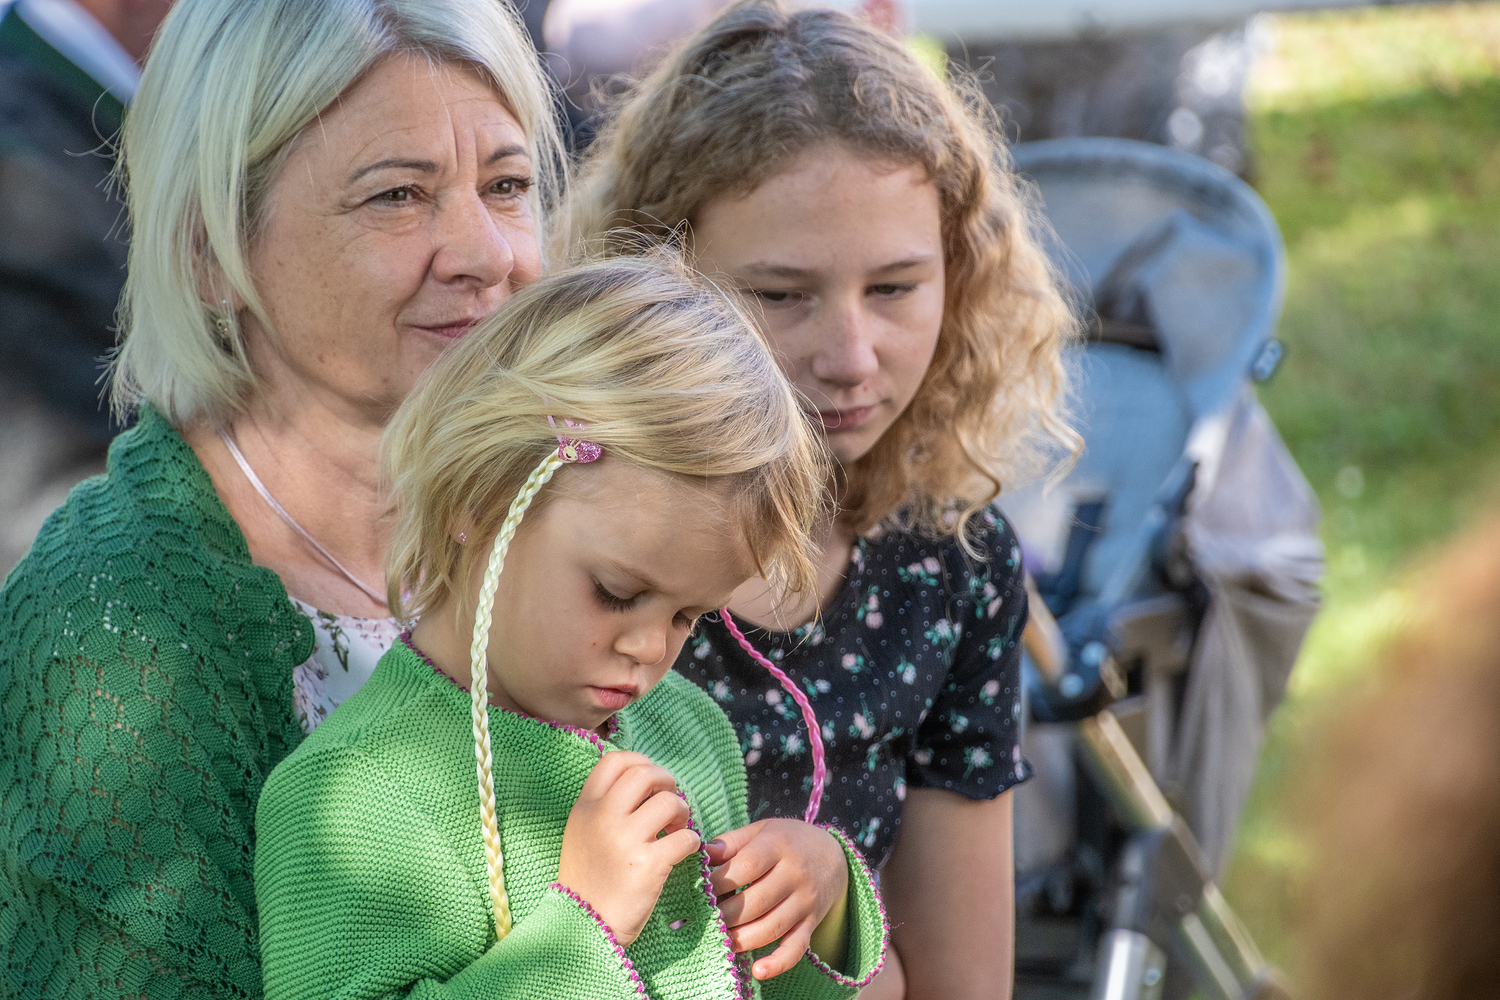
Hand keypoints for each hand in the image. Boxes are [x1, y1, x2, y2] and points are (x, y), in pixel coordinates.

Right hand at [557, 751, 701, 945]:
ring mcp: (624, 841)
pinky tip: (684, 851)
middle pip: (645, 773)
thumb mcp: (582, 833)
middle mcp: (602, 818)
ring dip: (683, 812)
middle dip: (667, 782)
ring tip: (677, 829)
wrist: (585, 927)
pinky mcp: (647, 866)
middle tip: (671, 804)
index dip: (641, 762)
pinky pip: (686, 837)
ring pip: (670, 802)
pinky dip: (692, 841)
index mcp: (586, 807)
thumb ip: (602, 804)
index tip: (651, 782)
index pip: (615, 760)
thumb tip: (643, 776)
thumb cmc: (591, 879)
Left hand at [706, 819, 849, 979]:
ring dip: (742, 938)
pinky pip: (796, 947)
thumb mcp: (761, 830)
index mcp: (778, 846)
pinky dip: (779, 962)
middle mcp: (794, 874)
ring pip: (771, 927)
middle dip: (726, 914)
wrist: (832, 853)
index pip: (747, 866)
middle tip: (706, 918)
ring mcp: (805, 901)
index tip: (703, 889)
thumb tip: (700, 854)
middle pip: (757, 901)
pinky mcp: (811, 923)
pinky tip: (759, 970)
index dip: (721, 881)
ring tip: (721, 938)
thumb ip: (731, 842)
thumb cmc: (787, 840)